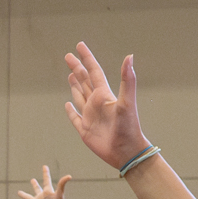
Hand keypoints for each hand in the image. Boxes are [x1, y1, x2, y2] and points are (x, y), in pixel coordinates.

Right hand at [63, 43, 152, 170]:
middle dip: (77, 68)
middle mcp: (97, 103)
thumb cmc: (129, 128)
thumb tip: (130, 56)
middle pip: (84, 81)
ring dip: (75, 85)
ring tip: (71, 76)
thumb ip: (128, 80)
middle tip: (68, 56)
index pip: (93, 71)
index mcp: (104, 95)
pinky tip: (67, 105)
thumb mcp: (127, 102)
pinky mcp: (84, 130)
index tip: (79, 45)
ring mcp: (90, 116)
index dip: (86, 58)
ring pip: (79, 96)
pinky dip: (70, 110)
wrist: (127, 152)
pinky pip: (74, 117)